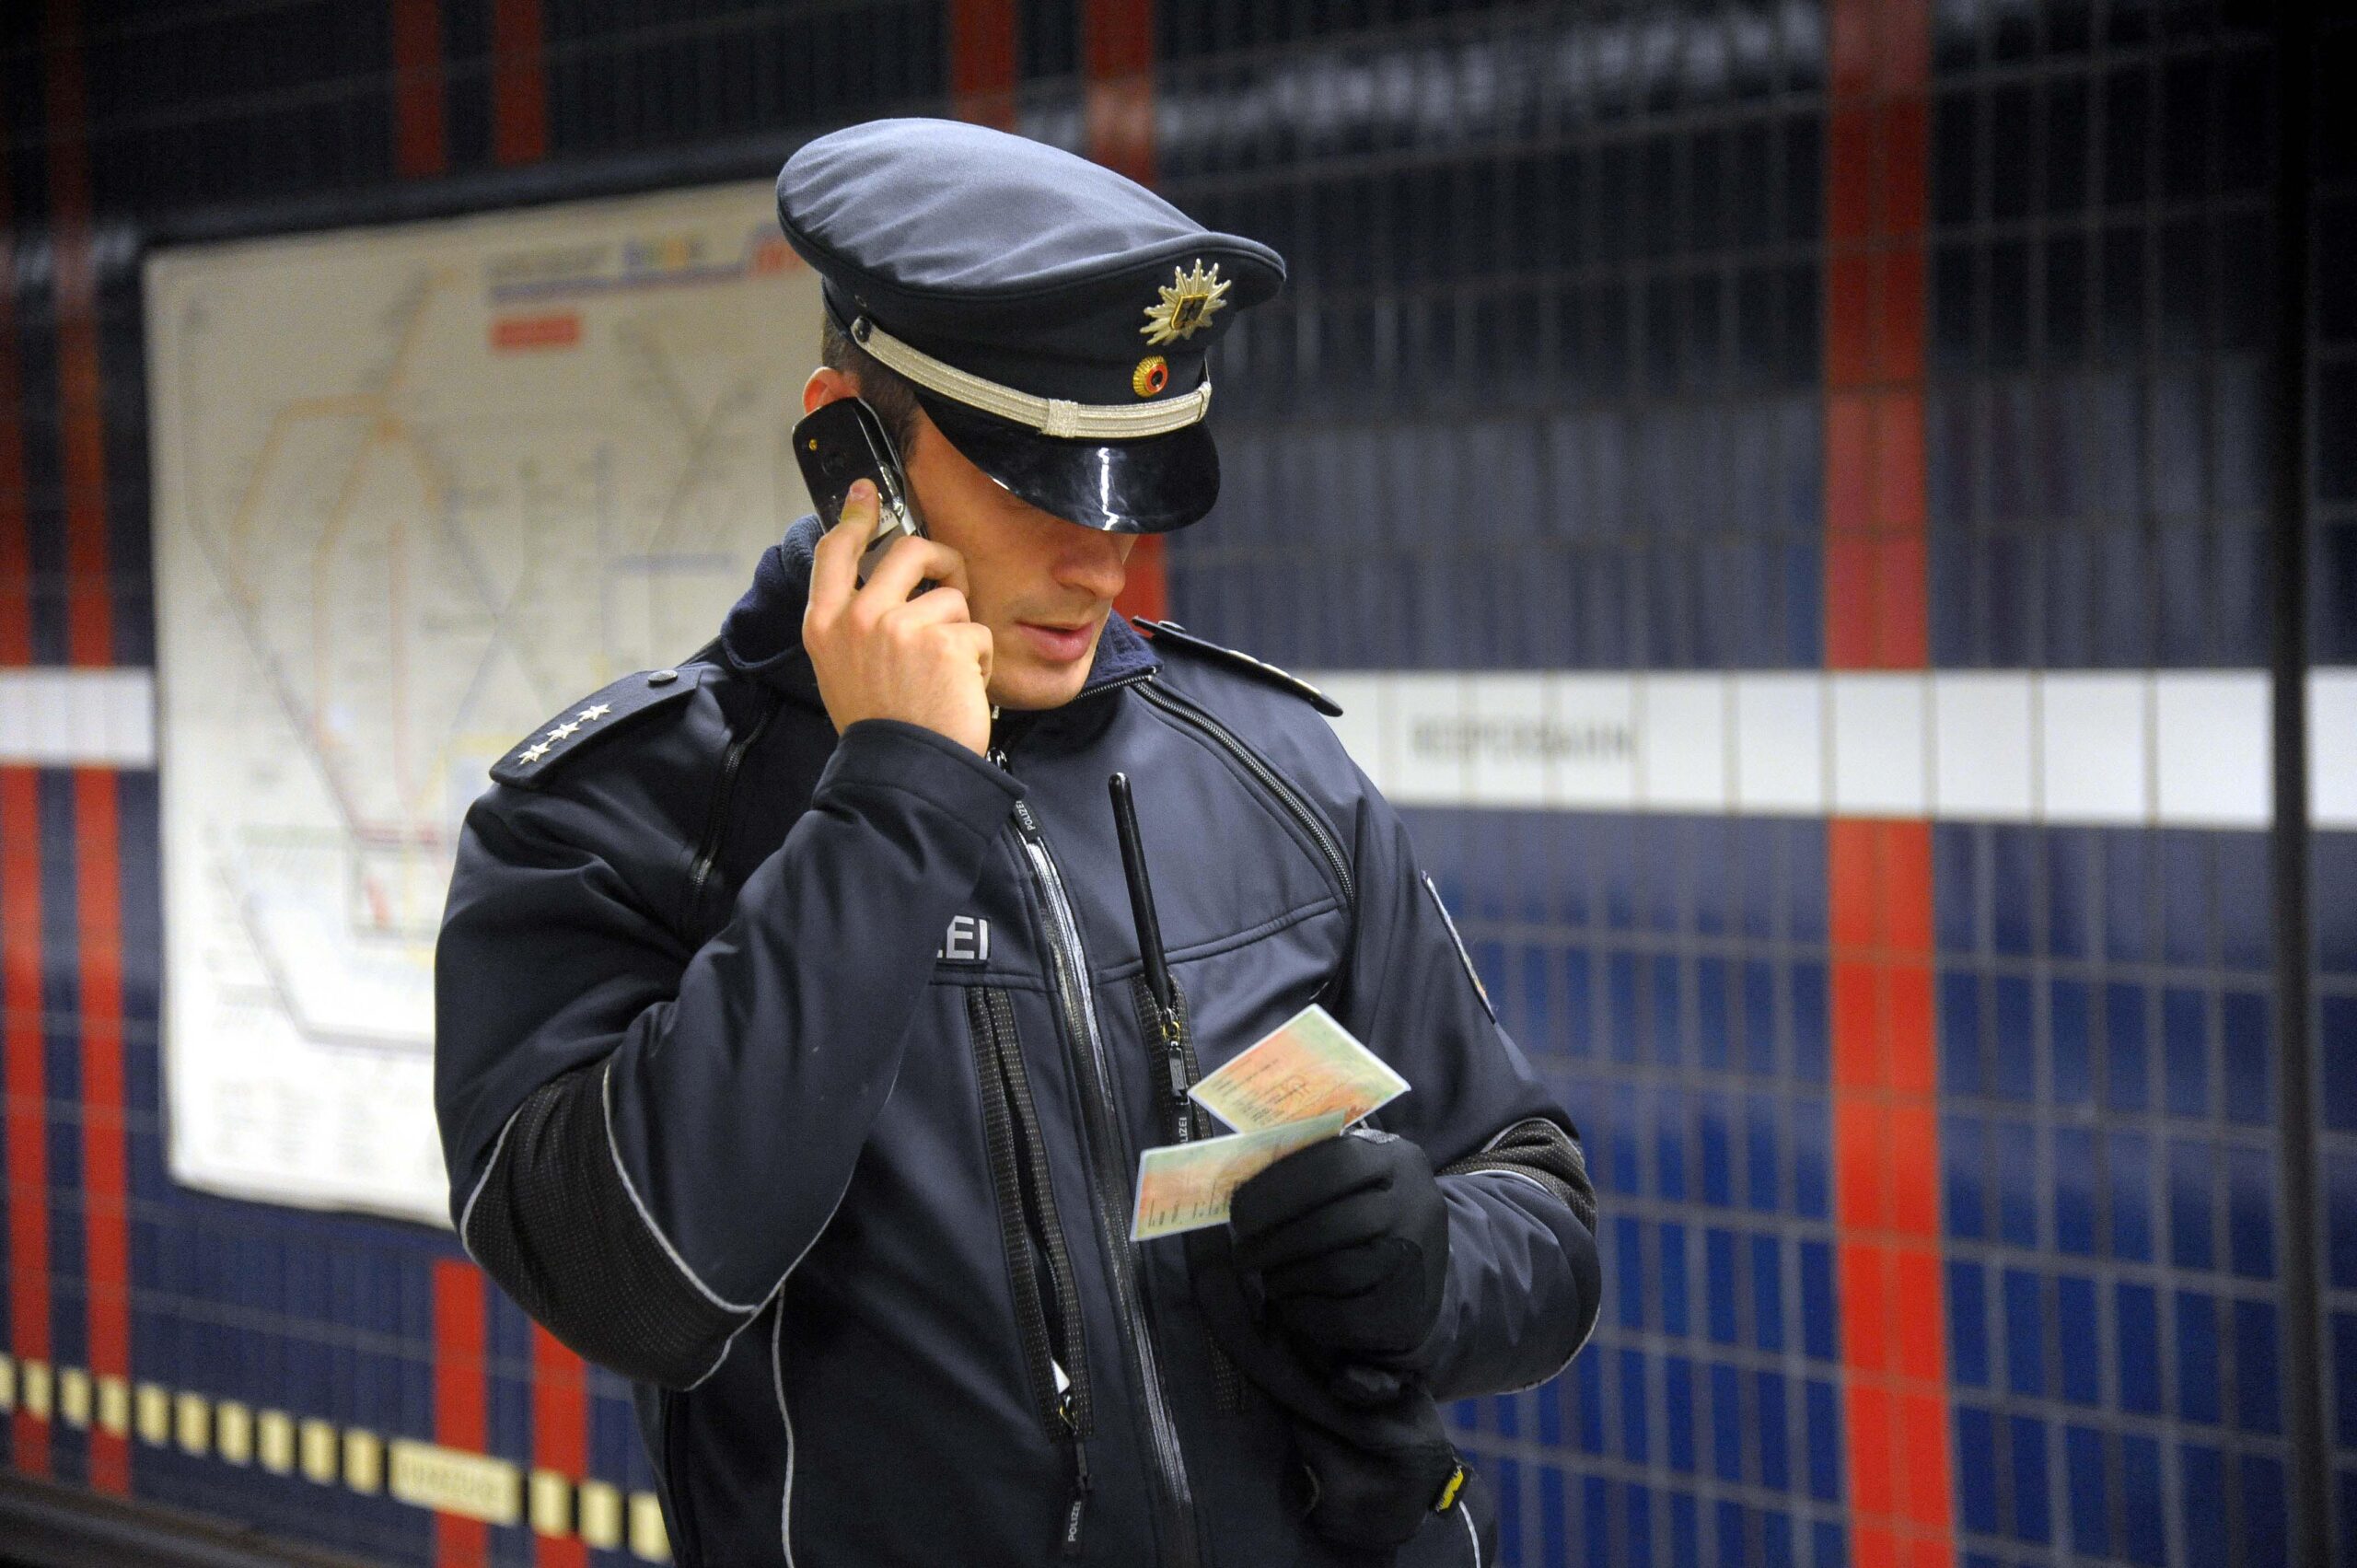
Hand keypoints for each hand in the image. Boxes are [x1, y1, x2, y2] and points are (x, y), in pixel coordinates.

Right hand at [802, 480, 992, 754]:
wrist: (903, 772)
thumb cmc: (881, 728)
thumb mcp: (842, 670)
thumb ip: (855, 624)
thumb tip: (885, 586)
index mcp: (825, 625)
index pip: (836, 552)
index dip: (856, 517)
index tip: (867, 492)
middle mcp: (858, 617)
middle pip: (908, 550)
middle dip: (941, 561)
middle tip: (952, 583)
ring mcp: (900, 626)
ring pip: (951, 596)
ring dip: (961, 631)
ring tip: (947, 673)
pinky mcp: (943, 640)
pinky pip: (976, 631)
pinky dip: (979, 660)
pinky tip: (960, 689)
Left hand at [1229, 1129, 1450, 1365]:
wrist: (1422, 1277)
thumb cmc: (1368, 1214)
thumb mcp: (1356, 1177)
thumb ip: (1311, 1167)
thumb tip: (1240, 1170)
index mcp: (1397, 1158)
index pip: (1331, 1165)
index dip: (1277, 1188)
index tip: (1237, 1210)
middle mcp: (1417, 1204)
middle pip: (1329, 1225)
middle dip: (1273, 1243)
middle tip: (1241, 1255)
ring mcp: (1417, 1260)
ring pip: (1334, 1272)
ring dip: (1286, 1278)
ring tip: (1268, 1279)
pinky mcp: (1407, 1310)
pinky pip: (1341, 1317)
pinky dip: (1304, 1311)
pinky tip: (1290, 1305)